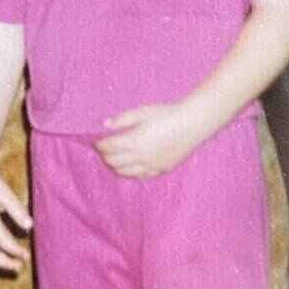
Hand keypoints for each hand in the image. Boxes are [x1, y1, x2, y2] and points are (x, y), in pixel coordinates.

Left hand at [94, 98, 211, 178]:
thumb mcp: (142, 112)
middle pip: (113, 162)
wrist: (192, 123)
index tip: (96, 141)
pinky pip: (141, 176)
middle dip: (105, 156)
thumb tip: (105, 125)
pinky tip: (131, 164)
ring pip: (125, 173)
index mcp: (134, 141)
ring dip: (116, 166)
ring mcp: (152, 165)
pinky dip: (131, 172)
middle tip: (103, 149)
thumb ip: (122, 120)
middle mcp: (141, 157)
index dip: (99, 145)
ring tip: (115, 157)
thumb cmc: (166, 114)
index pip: (108, 148)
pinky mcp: (161, 169)